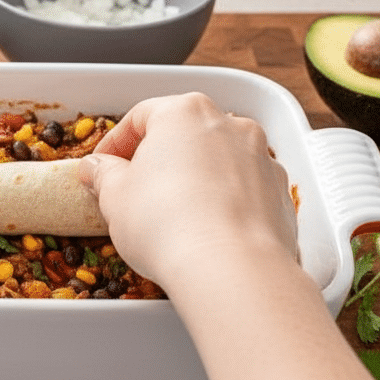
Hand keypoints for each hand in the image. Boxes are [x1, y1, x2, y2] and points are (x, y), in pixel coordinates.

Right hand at [77, 93, 297, 285]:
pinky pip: (245, 188)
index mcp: (184, 112)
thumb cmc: (166, 223)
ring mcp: (260, 157)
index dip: (115, 144)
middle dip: (158, 159)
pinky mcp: (280, 191)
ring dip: (195, 178)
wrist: (231, 268)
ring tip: (173, 213)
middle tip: (135, 190)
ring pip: (218, 159)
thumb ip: (104, 174)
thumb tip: (98, 169)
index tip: (102, 168)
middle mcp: (229, 124)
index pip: (140, 116)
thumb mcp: (115, 197)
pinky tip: (207, 228)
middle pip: (184, 133)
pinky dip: (226, 200)